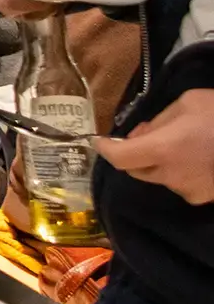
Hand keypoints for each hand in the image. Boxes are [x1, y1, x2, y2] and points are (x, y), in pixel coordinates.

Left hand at [98, 89, 213, 204]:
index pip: (120, 158)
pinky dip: (179, 171)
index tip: (100, 141)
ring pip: (159, 177)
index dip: (106, 150)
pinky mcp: (205, 200)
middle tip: (147, 134)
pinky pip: (180, 184)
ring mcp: (190, 192)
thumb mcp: (188, 103)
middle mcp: (172, 176)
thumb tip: (140, 135)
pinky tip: (197, 156)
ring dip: (159, 163)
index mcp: (164, 150)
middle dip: (134, 154)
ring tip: (182, 143)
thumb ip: (158, 120)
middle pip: (135, 170)